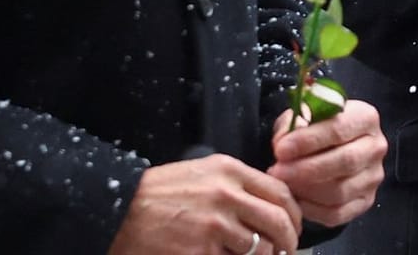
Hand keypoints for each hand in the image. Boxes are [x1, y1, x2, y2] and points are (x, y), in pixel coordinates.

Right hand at [107, 155, 300, 254]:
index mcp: (229, 171)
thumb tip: (270, 206)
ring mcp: (214, 225)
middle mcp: (226, 195)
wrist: (123, 210)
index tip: (294, 227)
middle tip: (286, 250)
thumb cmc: (161, 192)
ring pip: (259, 248)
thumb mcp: (202, 173)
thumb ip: (236, 184)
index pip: (280, 192)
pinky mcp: (201, 251)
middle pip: (277, 222)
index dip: (294, 214)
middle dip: (288, 241)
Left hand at [268, 99, 386, 227]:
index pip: (339, 129)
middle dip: (306, 169)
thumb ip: (293, 125)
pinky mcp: (366, 201)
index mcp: (366, 117)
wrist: (331, 146)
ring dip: (306, 190)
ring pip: (341, 191)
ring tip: (282, 185)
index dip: (308, 141)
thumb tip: (282, 145)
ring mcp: (373, 177)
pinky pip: (338, 213)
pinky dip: (312, 209)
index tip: (280, 150)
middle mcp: (376, 147)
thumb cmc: (315, 128)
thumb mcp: (303, 115)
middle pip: (345, 161)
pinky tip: (295, 199)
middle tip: (277, 171)